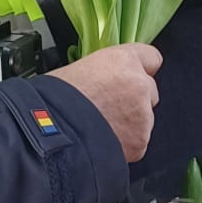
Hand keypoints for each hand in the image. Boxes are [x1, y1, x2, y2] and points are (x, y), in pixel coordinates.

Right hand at [51, 43, 161, 160]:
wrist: (50, 133)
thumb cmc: (54, 101)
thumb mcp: (79, 70)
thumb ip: (104, 73)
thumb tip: (106, 80)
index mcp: (122, 60)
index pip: (151, 58)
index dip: (140, 69)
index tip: (133, 76)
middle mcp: (138, 84)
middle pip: (149, 91)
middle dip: (134, 100)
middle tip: (108, 107)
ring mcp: (143, 114)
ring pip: (145, 119)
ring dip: (130, 124)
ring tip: (101, 127)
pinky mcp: (140, 141)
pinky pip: (138, 142)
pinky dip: (125, 144)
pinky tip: (105, 141)